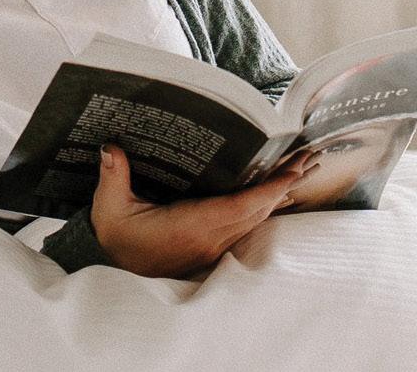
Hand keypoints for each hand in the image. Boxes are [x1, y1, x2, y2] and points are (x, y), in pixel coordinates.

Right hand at [90, 147, 320, 278]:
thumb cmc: (116, 238)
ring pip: (255, 219)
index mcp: (191, 227)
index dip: (270, 190)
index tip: (292, 171)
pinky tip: (274, 196)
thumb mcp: (109, 208)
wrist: (114, 269)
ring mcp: (212, 245)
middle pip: (257, 211)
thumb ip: (114, 176)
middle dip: (284, 185)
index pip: (241, 207)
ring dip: (278, 196)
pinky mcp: (210, 246)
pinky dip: (264, 207)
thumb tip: (112, 148)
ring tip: (298, 171)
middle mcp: (208, 238)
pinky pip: (246, 225)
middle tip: (306, 158)